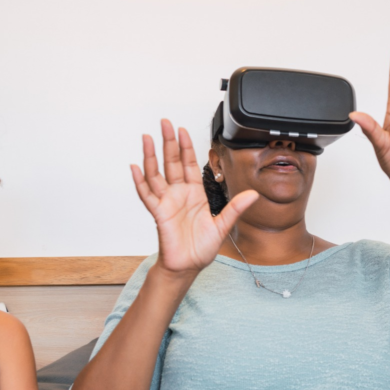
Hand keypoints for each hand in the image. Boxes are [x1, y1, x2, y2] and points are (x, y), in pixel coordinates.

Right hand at [132, 120, 257, 275]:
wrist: (188, 266)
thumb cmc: (201, 248)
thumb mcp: (223, 226)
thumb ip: (236, 208)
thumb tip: (253, 195)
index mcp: (195, 194)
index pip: (189, 164)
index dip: (186, 146)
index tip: (183, 130)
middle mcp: (179, 195)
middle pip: (171, 162)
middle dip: (168, 142)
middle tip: (164, 123)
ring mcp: (167, 202)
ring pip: (156, 174)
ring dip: (151, 156)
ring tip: (147, 138)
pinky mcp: (158, 214)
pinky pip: (147, 195)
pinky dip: (140, 181)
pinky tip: (135, 167)